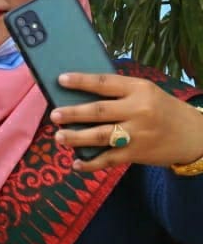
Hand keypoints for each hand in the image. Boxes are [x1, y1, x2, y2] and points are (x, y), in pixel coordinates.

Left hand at [52, 73, 202, 170]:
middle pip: (100, 111)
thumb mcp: (147, 93)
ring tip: (59, 137)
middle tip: (54, 115)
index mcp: (139, 89)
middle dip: (74, 113)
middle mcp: (138, 110)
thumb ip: (119, 92)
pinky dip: (91, 163)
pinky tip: (76, 164)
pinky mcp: (137, 153)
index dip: (81, 81)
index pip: (105, 83)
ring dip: (77, 137)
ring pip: (101, 135)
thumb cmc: (163, 109)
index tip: (60, 80)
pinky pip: (109, 159)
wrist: (195, 135)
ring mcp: (138, 133)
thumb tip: (79, 93)